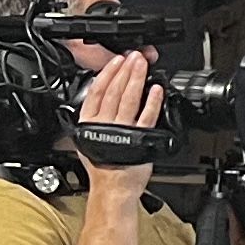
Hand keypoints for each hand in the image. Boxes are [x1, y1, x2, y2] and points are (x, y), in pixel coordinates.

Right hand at [69, 52, 164, 190]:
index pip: (97, 92)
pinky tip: (156, 89)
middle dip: (125, 71)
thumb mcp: (87, 140)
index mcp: (89, 122)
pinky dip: (152, 101)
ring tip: (143, 65)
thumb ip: (91, 120)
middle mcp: (104, 124)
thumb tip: (95, 103)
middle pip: (115, 91)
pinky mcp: (139, 138)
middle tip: (133, 57)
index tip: (116, 61)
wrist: (113, 187)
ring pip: (129, 99)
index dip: (107, 74)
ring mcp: (122, 130)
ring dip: (137, 79)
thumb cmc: (103, 167)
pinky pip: (147, 116)